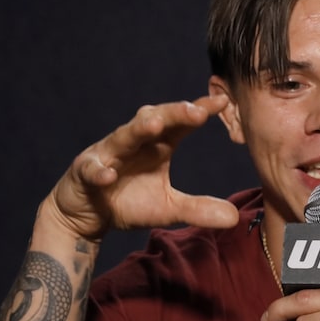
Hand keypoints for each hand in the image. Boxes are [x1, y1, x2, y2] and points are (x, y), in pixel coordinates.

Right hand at [42, 94, 239, 239]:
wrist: (86, 215)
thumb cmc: (128, 202)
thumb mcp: (168, 209)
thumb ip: (198, 209)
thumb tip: (235, 217)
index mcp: (157, 145)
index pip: (180, 124)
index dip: (198, 112)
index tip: (222, 103)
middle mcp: (133, 142)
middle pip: (154, 120)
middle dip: (174, 113)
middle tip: (196, 110)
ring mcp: (107, 154)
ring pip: (123, 137)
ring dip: (137, 130)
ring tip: (153, 125)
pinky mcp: (84, 172)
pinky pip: (92, 169)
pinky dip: (100, 171)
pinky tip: (109, 175)